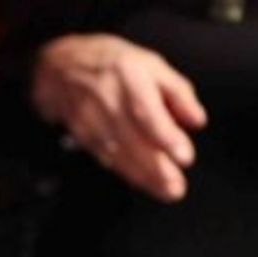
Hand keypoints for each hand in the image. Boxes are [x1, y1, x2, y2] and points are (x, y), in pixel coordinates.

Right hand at [31, 34, 206, 201]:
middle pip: (133, 139)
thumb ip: (178, 93)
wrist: (61, 67)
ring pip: (119, 154)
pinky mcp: (82, 135)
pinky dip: (127, 172)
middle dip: (157, 168)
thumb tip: (196, 120)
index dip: (166, 136)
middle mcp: (107, 99)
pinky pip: (107, 158)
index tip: (184, 157)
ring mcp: (90, 120)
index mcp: (128, 75)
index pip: (146, 111)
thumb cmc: (113, 64)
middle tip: (177, 187)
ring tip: (166, 191)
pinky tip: (144, 182)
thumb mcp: (152, 65)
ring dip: (144, 176)